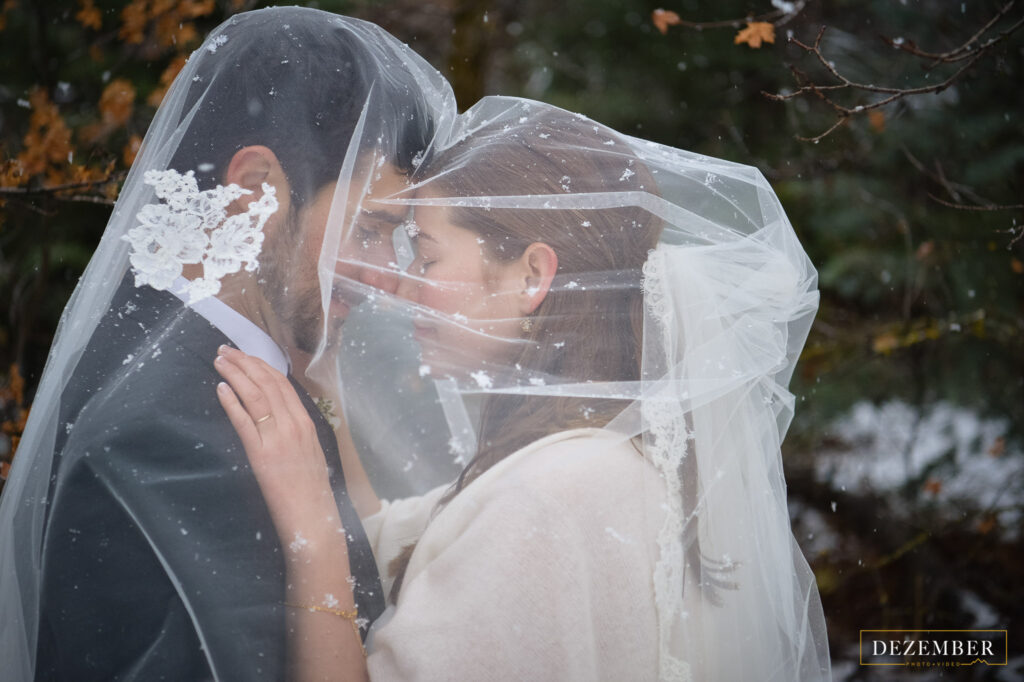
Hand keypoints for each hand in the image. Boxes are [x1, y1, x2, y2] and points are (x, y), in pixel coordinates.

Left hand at [214, 346, 342, 548]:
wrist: (312, 517)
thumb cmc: (311, 490)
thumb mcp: (310, 453)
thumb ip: (296, 432)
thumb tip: (278, 417)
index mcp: (306, 423)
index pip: (282, 384)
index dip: (261, 366)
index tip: (245, 355)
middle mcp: (294, 425)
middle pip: (267, 383)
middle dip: (245, 363)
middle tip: (225, 350)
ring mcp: (278, 438)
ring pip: (256, 396)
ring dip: (236, 375)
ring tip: (220, 362)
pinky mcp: (261, 454)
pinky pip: (245, 421)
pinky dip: (232, 402)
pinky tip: (221, 389)